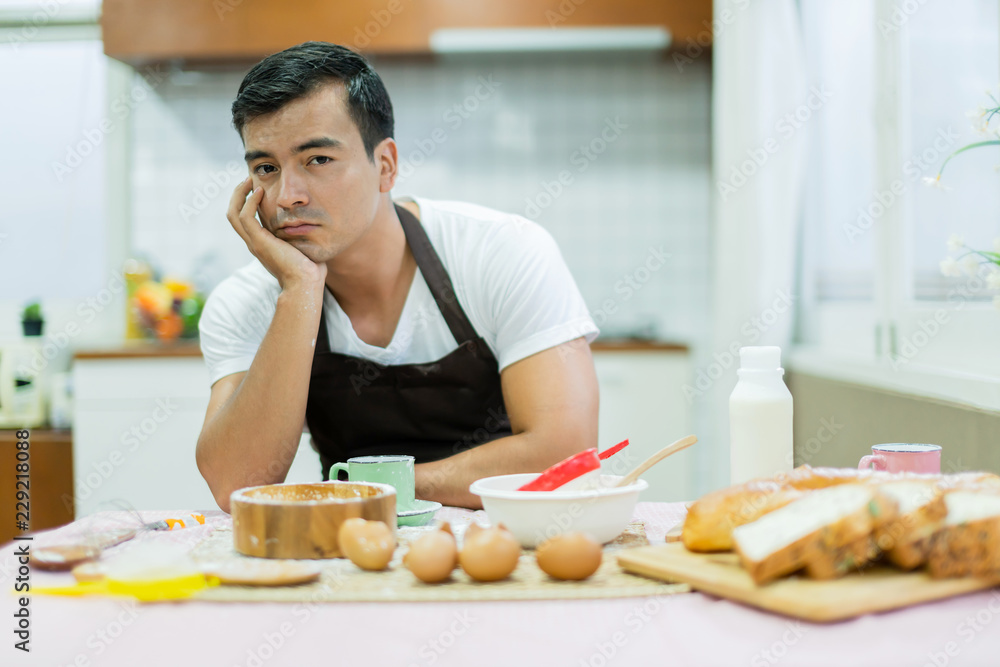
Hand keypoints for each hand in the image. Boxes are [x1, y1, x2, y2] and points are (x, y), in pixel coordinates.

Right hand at [226, 177, 326, 291]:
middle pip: (233, 214)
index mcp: (261, 244)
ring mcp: (254, 243)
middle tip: (249, 179)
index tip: (257, 187)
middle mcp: (254, 243)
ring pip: (234, 214)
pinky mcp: (259, 242)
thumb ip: (301, 234)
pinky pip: (245, 217)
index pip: (244, 219)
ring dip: (240, 194)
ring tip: (250, 180)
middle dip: (239, 195)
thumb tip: (313, 224)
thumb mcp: (302, 246)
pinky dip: (250, 202)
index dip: (247, 202)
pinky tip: (260, 192)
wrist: (306, 284)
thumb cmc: (309, 270)